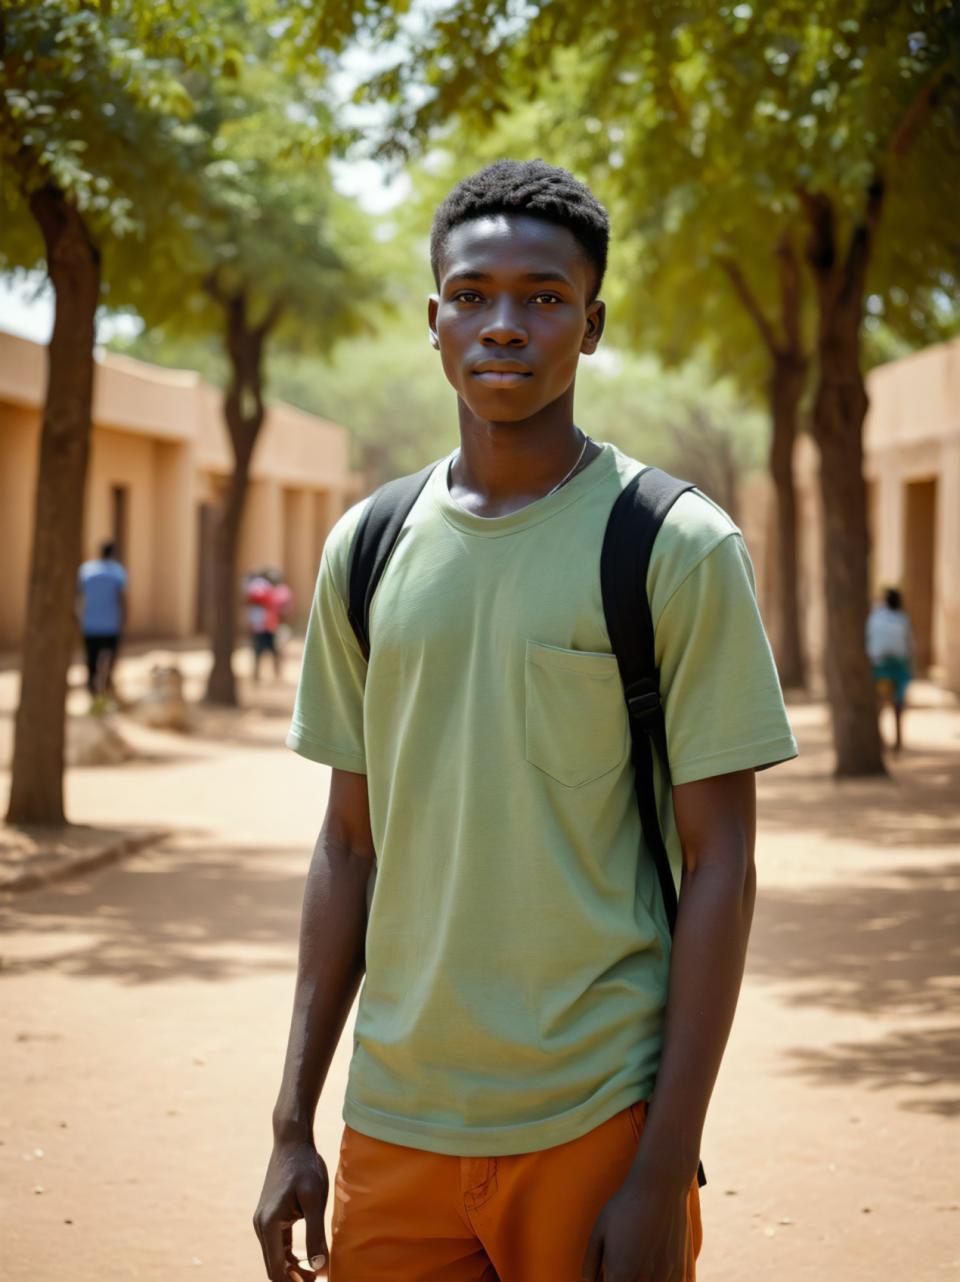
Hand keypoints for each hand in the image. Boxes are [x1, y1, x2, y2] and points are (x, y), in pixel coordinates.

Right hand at [253, 1136, 329, 1281]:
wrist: (292, 1141)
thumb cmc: (305, 1167)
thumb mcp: (314, 1200)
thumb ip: (315, 1235)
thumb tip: (319, 1268)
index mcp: (269, 1224)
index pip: (275, 1269)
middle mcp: (261, 1225)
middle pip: (273, 1266)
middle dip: (293, 1279)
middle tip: (316, 1281)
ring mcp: (263, 1220)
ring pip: (275, 1256)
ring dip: (292, 1269)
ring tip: (314, 1275)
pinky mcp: (270, 1215)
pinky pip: (277, 1244)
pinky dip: (289, 1255)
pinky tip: (305, 1260)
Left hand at [580, 1168, 688, 1281]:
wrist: (661, 1187)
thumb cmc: (626, 1206)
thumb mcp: (599, 1230)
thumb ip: (591, 1261)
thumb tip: (587, 1281)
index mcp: (620, 1273)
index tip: (606, 1273)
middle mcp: (644, 1280)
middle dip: (623, 1279)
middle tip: (623, 1263)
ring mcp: (666, 1279)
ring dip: (642, 1281)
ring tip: (638, 1264)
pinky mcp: (682, 1274)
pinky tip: (656, 1269)